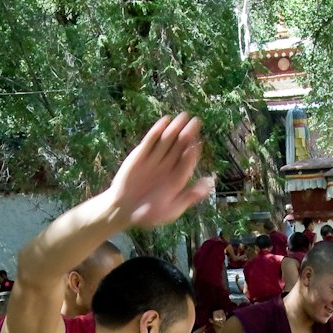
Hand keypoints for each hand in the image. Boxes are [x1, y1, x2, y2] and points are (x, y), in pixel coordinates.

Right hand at [107, 114, 214, 229]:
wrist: (123, 211)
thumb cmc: (149, 215)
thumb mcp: (172, 210)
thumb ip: (189, 196)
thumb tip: (209, 183)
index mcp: (176, 179)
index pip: (188, 161)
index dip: (194, 151)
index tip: (199, 143)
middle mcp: (167, 167)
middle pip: (180, 147)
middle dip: (188, 135)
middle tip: (196, 122)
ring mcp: (154, 160)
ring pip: (167, 141)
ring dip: (175, 129)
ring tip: (183, 117)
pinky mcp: (140, 156)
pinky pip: (150, 141)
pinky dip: (157, 131)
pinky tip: (165, 121)